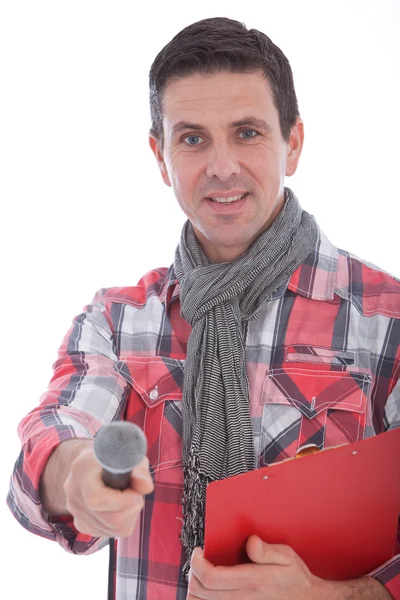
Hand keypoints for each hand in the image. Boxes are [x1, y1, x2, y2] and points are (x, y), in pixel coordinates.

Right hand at [63, 444, 153, 537]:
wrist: (94, 463)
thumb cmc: (115, 457)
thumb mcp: (129, 456)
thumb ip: (139, 470)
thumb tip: (146, 487)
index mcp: (81, 470)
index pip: (97, 499)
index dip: (123, 500)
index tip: (136, 491)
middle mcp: (73, 493)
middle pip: (109, 519)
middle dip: (131, 508)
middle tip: (135, 494)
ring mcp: (75, 511)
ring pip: (112, 529)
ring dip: (129, 516)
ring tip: (127, 498)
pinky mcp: (81, 524)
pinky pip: (109, 533)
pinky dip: (121, 523)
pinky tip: (119, 507)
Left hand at [187, 535, 316, 598]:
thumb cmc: (294, 577)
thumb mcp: (287, 556)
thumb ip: (267, 550)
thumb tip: (251, 542)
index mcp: (252, 581)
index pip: (211, 578)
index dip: (197, 563)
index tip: (198, 551)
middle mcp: (242, 599)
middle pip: (200, 592)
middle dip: (193, 573)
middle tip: (199, 560)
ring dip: (196, 589)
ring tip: (201, 574)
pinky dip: (204, 599)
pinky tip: (208, 590)